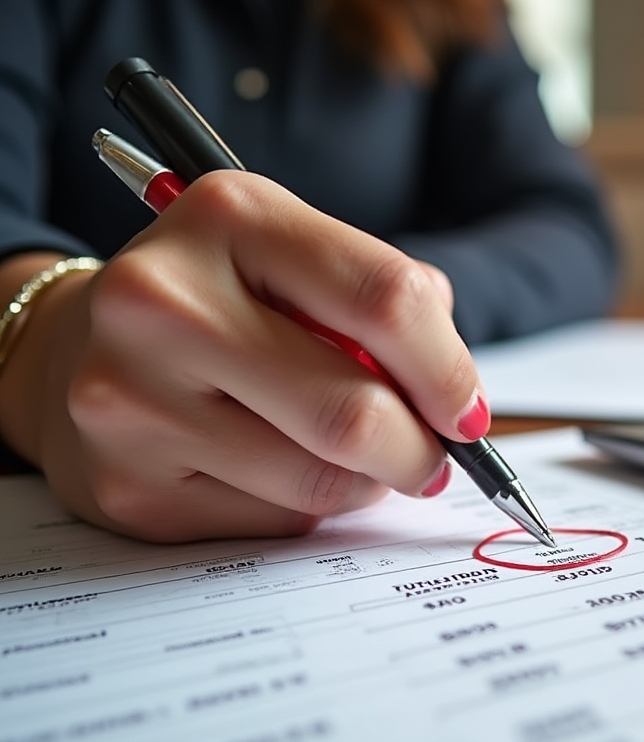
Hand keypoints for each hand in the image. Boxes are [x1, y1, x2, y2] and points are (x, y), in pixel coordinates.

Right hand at [0, 172, 487, 540]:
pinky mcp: (127, 487)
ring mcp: (132, 399)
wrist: (77, 348)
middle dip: (418, 451)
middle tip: (431, 458)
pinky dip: (305, 508)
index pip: (384, 299)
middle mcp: (164, 301)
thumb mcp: (298, 262)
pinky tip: (278, 471)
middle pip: (353, 411)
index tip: (469, 413)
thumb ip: (386, 308)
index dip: (449, 371)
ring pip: (319, 482)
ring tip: (352, 458)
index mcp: (231, 218)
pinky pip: (271, 523)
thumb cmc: (220, 302)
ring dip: (365, 483)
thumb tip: (459, 404)